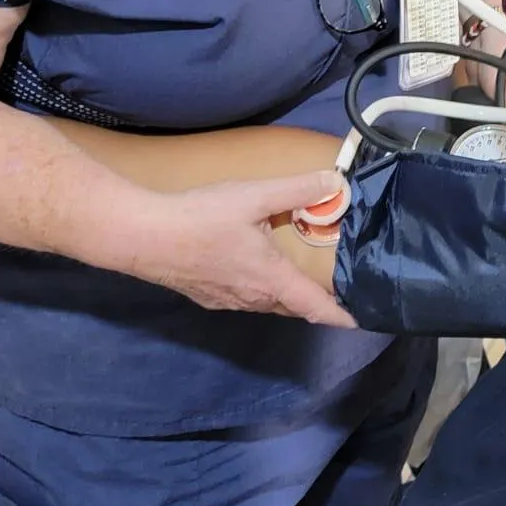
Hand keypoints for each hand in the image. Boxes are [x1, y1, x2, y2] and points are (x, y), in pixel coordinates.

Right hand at [122, 173, 356, 325]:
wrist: (143, 237)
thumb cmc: (201, 217)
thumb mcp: (254, 196)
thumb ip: (296, 189)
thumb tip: (336, 183)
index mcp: (271, 279)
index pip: (315, 307)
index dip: (341, 316)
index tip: (363, 322)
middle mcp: (253, 298)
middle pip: (293, 306)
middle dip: (315, 301)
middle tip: (334, 288)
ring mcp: (226, 301)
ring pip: (267, 304)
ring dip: (286, 295)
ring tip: (299, 277)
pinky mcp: (206, 297)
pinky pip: (244, 299)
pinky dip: (260, 291)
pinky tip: (253, 270)